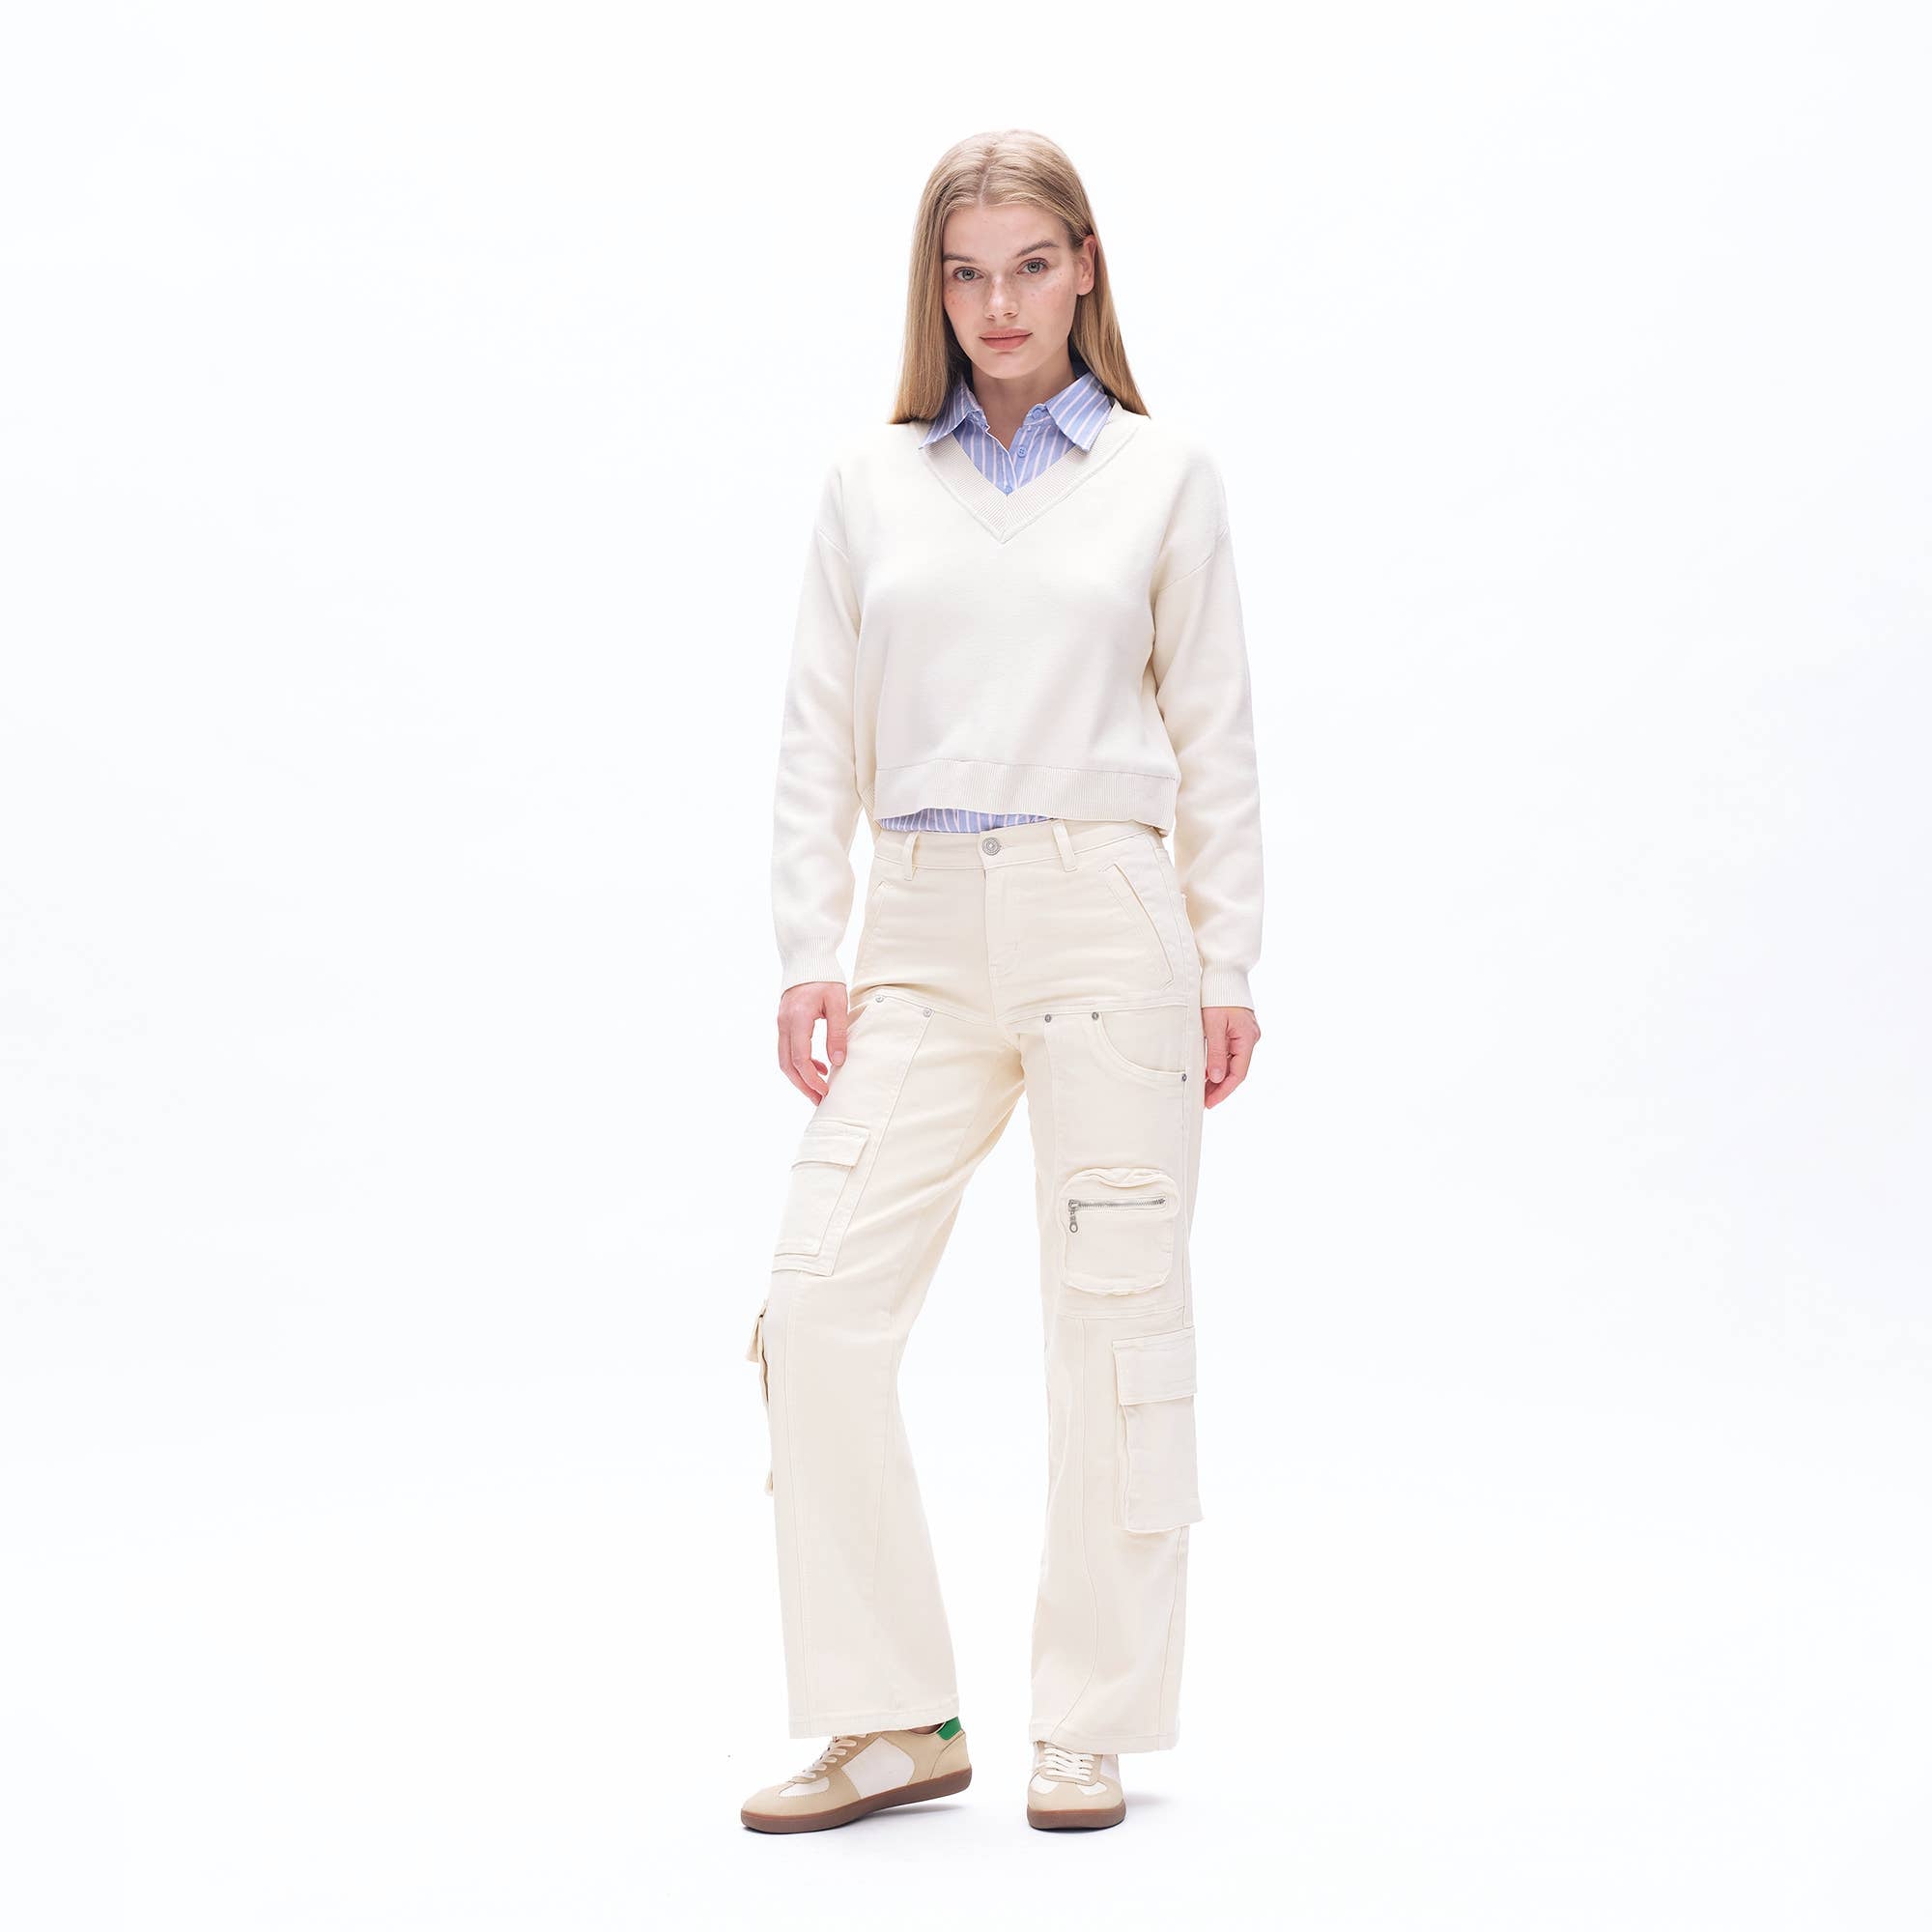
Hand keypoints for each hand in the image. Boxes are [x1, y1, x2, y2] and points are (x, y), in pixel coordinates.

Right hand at [777, 980, 847, 1102]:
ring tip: (818, 1089)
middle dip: (803, 1085)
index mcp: (798, 1019)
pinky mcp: (784, 1023)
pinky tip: (819, 1066)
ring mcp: (781, 1023)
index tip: (825, 1091)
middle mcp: (784, 1023)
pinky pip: (787, 1049)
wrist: (807, 958)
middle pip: (787, 1064)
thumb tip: (838, 1061)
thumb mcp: (837, 1003)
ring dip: (799, 1077)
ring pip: (784, 1059)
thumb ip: (837, 1032)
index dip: (811, 1079)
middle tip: (820, 1100)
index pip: (800, 1058)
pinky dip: (799, 1063)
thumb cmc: (825, 978)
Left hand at [1201, 1005, 1260, 1108]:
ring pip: (1232, 1063)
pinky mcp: (1238, 1030)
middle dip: (1220, 1087)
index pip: (1238, 1073)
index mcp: (1247, 1038)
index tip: (1210, 1102)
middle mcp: (1250, 1038)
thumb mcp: (1213, 1025)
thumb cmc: (1217, 995)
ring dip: (1218, 1077)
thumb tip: (1217, 1078)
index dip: (1224, 1090)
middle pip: (1236, 1070)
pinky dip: (1218, 1063)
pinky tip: (1206, 1072)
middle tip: (1203, 1101)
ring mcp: (1245, 1035)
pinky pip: (1229, 1052)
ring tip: (1202, 1090)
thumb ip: (1216, 1052)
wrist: (1224, 972)